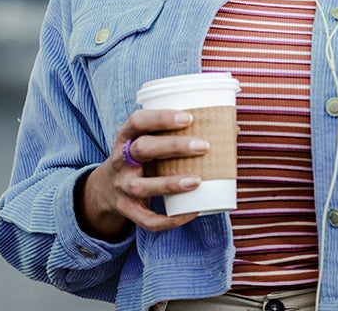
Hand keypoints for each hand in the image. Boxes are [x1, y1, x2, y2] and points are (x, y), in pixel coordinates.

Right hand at [76, 109, 209, 239]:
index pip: (138, 121)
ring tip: (197, 181)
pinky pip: (146, 219)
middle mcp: (121, 160)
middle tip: (203, 146)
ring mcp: (122, 186)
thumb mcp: (147, 140)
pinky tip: (192, 212)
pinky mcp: (127, 209)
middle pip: (142, 149)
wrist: (105, 189)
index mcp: (126, 137)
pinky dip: (169, 219)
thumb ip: (178, 133)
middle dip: (173, 146)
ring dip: (170, 183)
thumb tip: (232, 127)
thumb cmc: (141, 158)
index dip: (161, 118)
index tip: (188, 117)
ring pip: (142, 186)